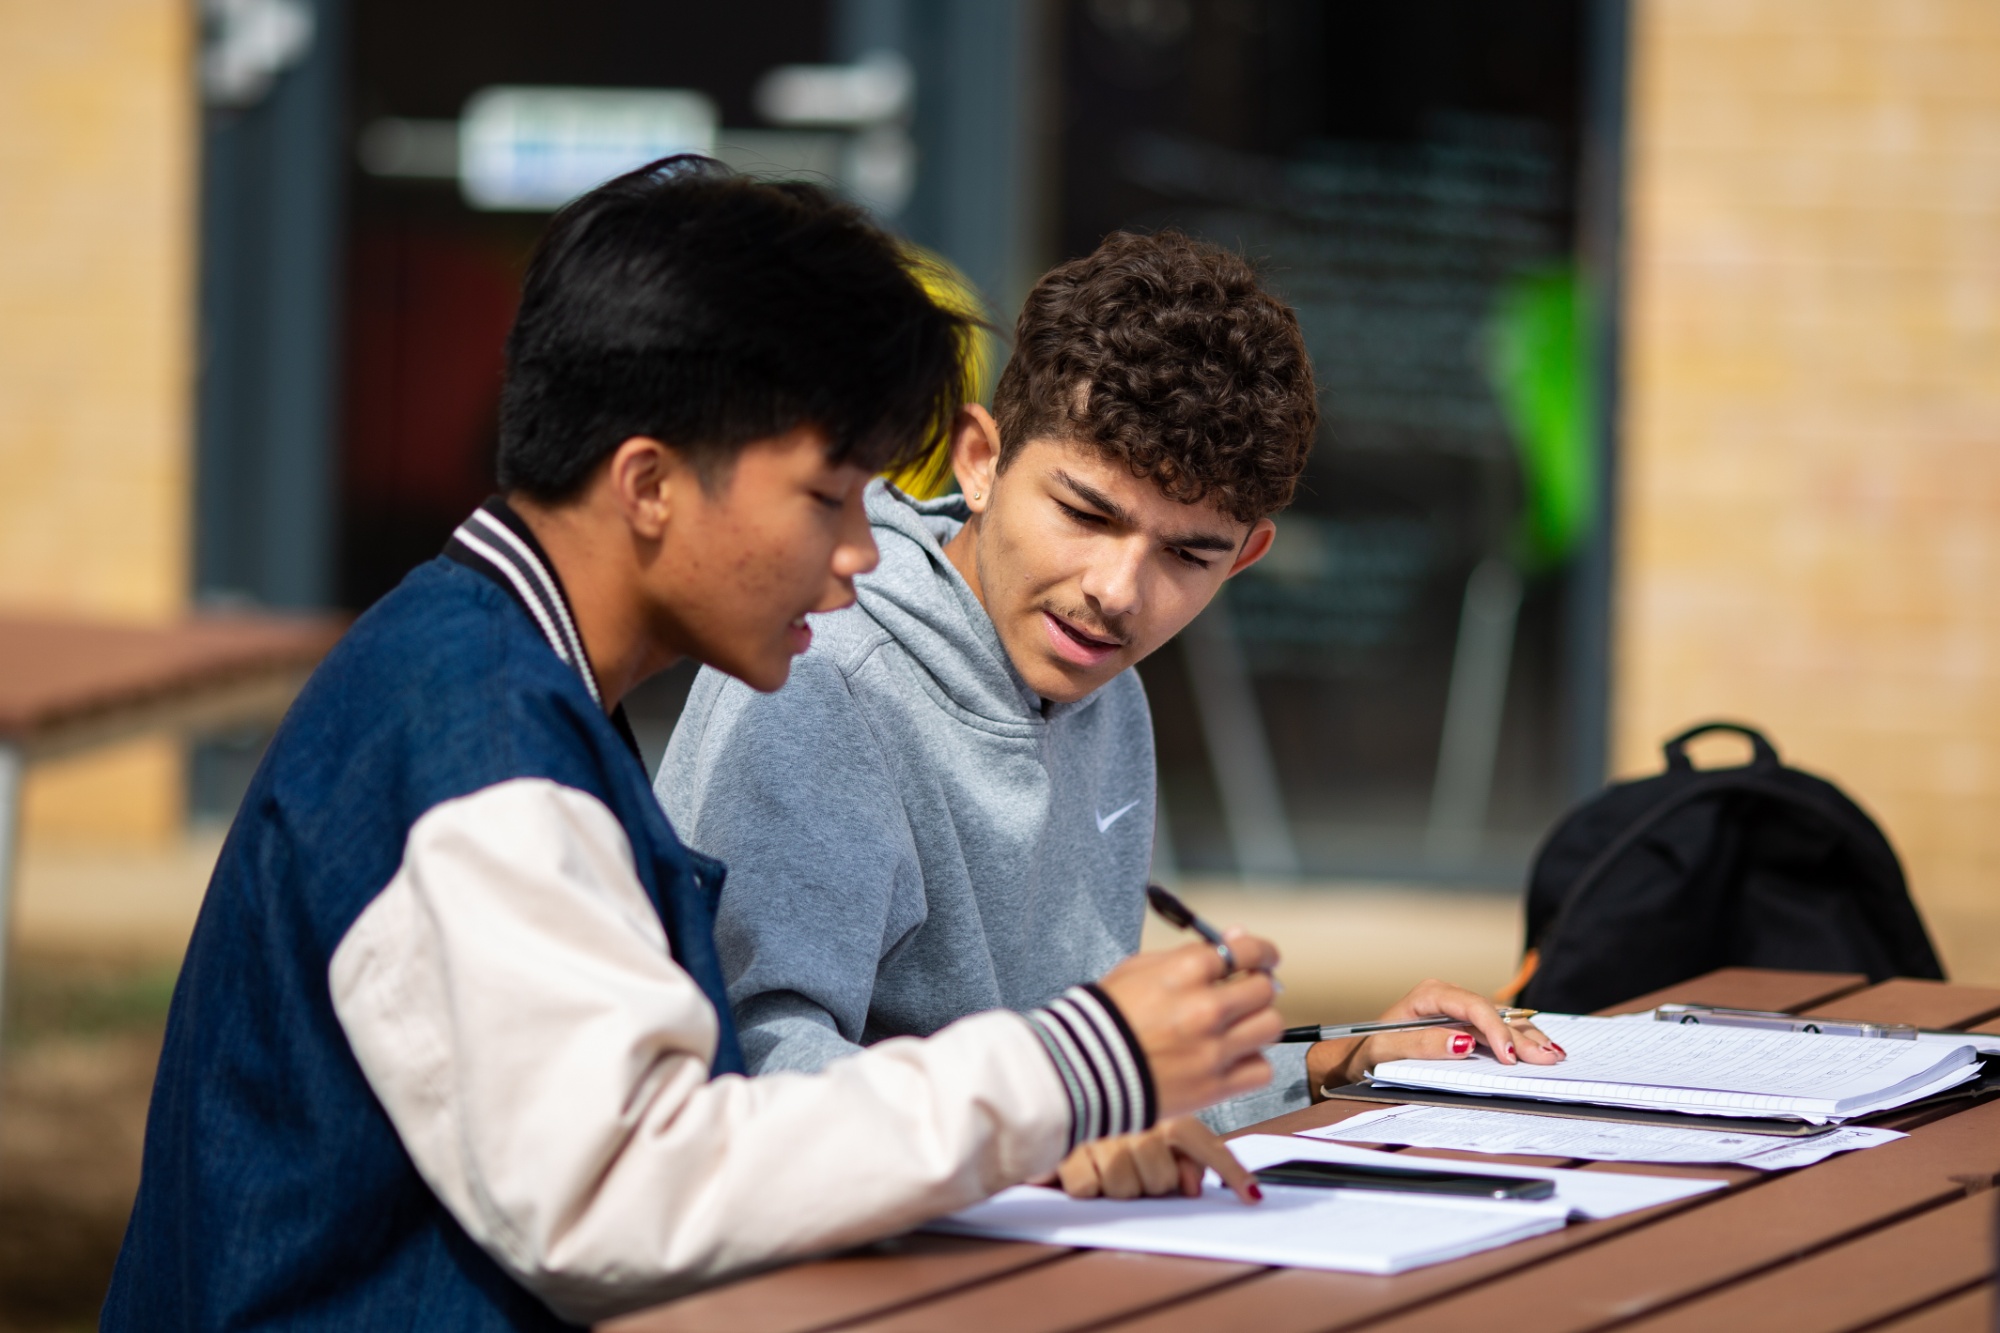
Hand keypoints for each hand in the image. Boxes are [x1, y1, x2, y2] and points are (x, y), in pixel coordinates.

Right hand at [1056, 1118, 1261, 1204]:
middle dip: (1148, 1182)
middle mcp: (1137, 1118)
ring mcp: (1104, 1132)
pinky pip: (1088, 1187)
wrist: (1047, 1086)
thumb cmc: (1103, 1112)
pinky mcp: (1069, 1146)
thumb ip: (1182, 1156)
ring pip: (1126, 1188)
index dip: (1230, 1172)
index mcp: (1163, 1110)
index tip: (1249, 1195)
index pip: (1205, 1144)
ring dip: (1115, 1184)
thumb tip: (1195, 1185)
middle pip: (1162, 1182)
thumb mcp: (1150, 1126)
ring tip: (1105, 1162)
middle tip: (1132, 1164)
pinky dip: (1084, 1183)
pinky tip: (1081, 1164)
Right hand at [1095, 930, 1283, 1118]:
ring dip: (1257, 1024)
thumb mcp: (1139, 969)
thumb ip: (1190, 953)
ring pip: (1271, 1026)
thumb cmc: (1106, 1016)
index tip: (1265, 958)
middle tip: (1244, 995)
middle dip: (1256, 988)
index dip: (1262, 952)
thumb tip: (1235, 937)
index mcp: (1185, 972)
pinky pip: (1261, 1070)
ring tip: (1237, 1028)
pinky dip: (1251, 1064)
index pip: (1247, 951)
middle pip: (1264, 989)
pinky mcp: (1215, 1087)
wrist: (1080, 1070)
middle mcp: (1206, 1008)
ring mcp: (1213, 1050)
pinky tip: (1230, 1059)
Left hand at [1305, 979, 1564, 1094]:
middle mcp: (1447, 998)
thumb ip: (1423, 1045)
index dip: (1495, 1031)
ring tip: (1553, 1054)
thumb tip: (1463, 1042)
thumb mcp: (1386, 1050)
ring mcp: (1457, 1012)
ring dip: (1527, 1037)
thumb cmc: (1365, 1052)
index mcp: (1429, 995)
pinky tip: (1540, 1048)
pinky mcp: (1463, 1027)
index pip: (1473, 1008)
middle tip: (1547, 1058)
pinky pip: (1496, 1031)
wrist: (1352, 1057)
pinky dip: (1518, 1041)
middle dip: (1521, 1037)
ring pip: (1500, 1021)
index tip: (1510, 1058)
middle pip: (1493, 1014)